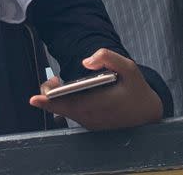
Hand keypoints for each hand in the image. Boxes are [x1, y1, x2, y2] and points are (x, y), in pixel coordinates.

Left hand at [29, 48, 162, 130]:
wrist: (148, 113)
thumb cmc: (137, 89)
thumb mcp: (129, 68)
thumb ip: (108, 58)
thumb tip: (87, 61)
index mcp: (98, 104)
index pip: (67, 105)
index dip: (49, 103)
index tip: (34, 99)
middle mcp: (91, 117)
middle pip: (61, 107)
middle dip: (50, 93)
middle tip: (53, 80)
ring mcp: (90, 123)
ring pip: (65, 111)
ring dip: (58, 97)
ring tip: (58, 82)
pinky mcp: (91, 124)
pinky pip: (72, 114)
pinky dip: (66, 102)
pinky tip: (69, 90)